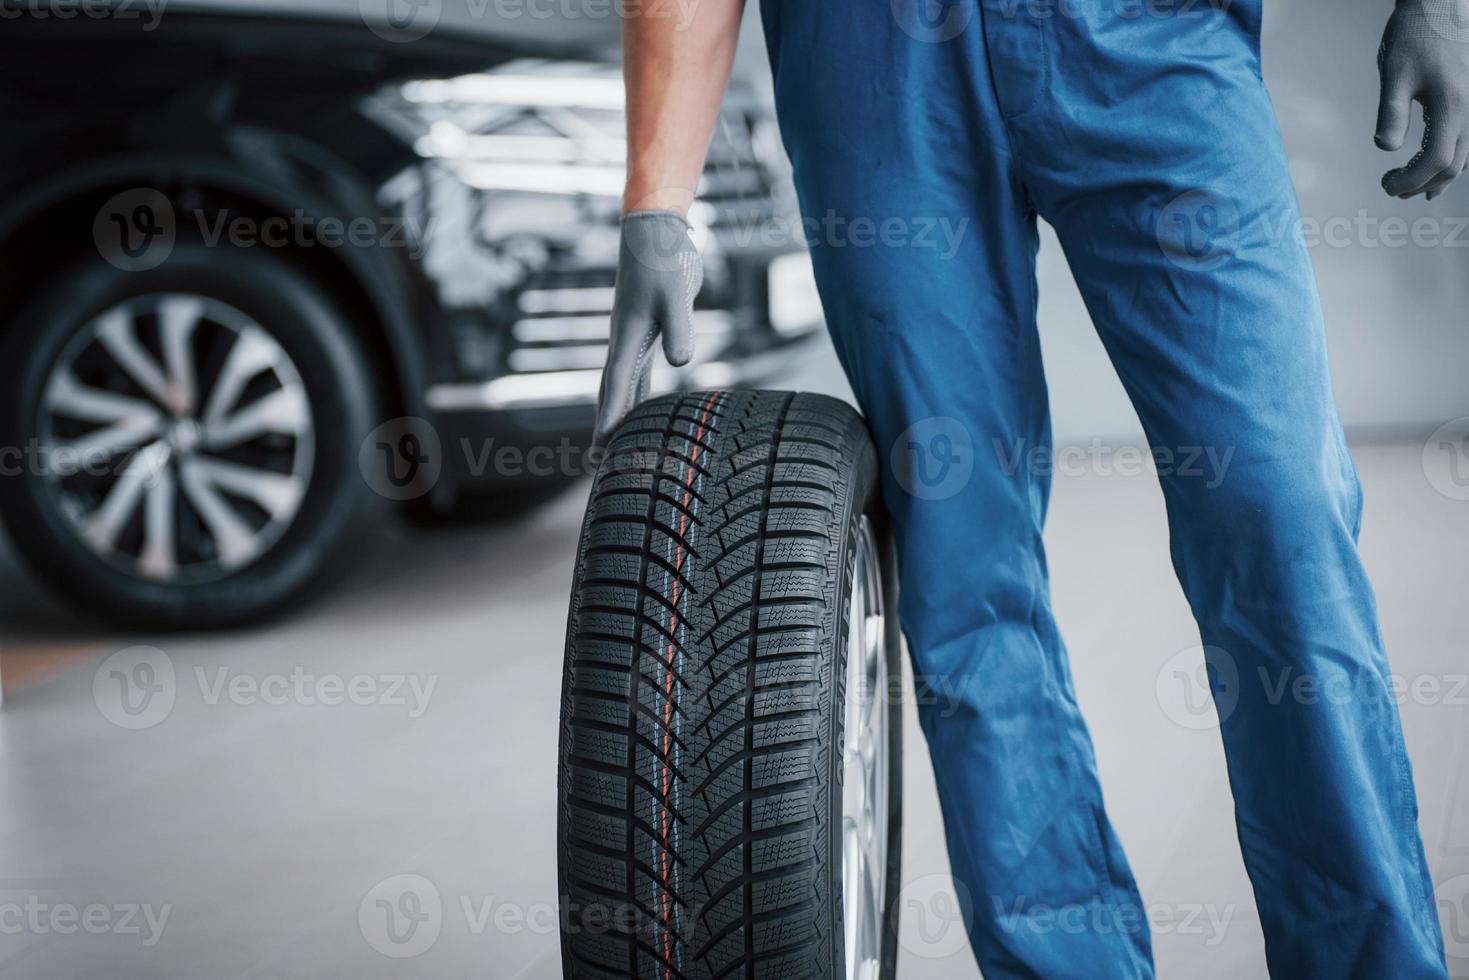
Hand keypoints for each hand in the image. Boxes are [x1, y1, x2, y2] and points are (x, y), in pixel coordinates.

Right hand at [592, 211, 702, 448]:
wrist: (655, 230)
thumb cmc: (664, 259)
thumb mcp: (676, 294)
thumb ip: (679, 329)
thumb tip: (682, 363)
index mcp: (627, 337)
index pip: (616, 386)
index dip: (610, 418)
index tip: (602, 448)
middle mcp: (624, 341)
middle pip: (611, 392)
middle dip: (605, 426)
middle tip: (596, 461)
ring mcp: (634, 337)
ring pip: (623, 384)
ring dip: (619, 413)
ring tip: (615, 442)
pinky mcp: (647, 330)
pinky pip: (638, 371)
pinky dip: (637, 393)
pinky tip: (646, 407)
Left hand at [1376, 0, 1468, 199]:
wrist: (1439, 5)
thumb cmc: (1414, 36)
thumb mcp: (1394, 74)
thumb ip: (1392, 113)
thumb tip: (1386, 148)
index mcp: (1452, 106)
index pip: (1436, 161)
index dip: (1411, 181)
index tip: (1386, 185)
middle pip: (1453, 164)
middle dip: (1421, 183)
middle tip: (1391, 189)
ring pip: (1465, 155)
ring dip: (1438, 175)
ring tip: (1411, 187)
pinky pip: (1468, 139)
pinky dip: (1452, 158)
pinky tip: (1435, 164)